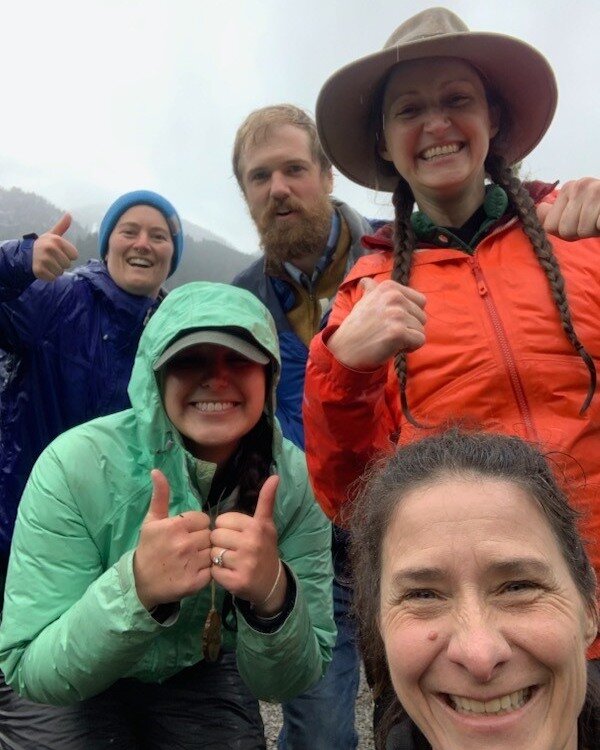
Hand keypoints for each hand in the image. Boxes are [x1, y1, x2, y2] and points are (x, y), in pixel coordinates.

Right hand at [32, 213, 78, 280]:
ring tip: (47, 264)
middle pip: (68, 265)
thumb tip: (69, 214)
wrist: (26, 255)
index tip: (58, 252)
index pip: (74, 255)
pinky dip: (49, 276)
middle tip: (51, 258)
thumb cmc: (43, 245)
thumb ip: (62, 226)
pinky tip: (43, 269)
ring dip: (55, 270)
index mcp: (57, 240)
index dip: (67, 255)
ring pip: (61, 272)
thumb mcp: (52, 235)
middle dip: (61, 264)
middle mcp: (50, 249)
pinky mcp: (39, 270)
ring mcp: (44, 259)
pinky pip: (53, 278)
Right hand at [133, 469, 211, 609]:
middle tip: (188, 548)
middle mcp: (184, 544)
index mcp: (175, 526)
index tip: (186, 533)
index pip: (204, 520)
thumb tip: (156, 471)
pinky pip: (212, 571)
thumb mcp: (151, 520)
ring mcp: (190, 564)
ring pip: (212, 552)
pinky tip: (194, 571)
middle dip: (202, 540)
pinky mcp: (195, 582)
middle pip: (209, 535)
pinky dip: (206, 572)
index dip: (197, 526)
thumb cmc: (149, 548)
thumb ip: (160, 495)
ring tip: (191, 559)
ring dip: (205, 556)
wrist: (140, 582)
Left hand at [210, 475, 284, 615]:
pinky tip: (230, 574)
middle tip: (233, 550)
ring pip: (213, 553)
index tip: (237, 535)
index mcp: (257, 526)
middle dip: (221, 542)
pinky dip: (218, 573)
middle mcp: (252, 543)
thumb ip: (266, 500)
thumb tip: (274, 476)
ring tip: (231, 562)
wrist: (272, 583)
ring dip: (218, 558)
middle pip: (215, 535)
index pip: (222, 520)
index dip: (226, 528)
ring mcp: (244, 563)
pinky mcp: (236, 582)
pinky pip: (213, 571)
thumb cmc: (265, 549)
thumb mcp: (267, 524)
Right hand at [328, 277, 425, 369]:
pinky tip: (394, 347)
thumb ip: (371, 290)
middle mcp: (394, 297)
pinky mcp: (398, 332)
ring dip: (409, 338)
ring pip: (421, 329)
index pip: (420, 301)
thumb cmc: (357, 327)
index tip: (393, 321)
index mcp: (388, 287)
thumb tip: (366, 281)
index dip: (411, 314)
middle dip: (409, 328)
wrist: (345, 349)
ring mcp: (396, 314)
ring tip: (390, 339)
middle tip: (389, 332)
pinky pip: (420, 340)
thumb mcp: (363, 302)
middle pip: (422, 316)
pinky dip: (410, 347)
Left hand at [537, 177, 599, 239]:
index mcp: (569, 188)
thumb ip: (553, 215)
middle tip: (594, 221)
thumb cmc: (598, 213)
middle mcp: (581, 185)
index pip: (550, 226)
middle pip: (565, 229)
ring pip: (582, 230)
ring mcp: (597, 190)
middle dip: (580, 232)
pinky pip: (597, 226)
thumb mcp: (575, 212)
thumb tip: (539, 210)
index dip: (566, 233)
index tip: (581, 222)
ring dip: (594, 231)